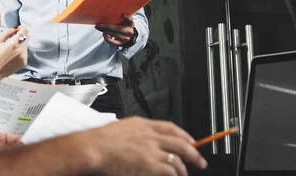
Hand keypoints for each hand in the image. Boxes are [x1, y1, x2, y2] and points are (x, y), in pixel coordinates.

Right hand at [0, 27, 27, 80]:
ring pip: (26, 45)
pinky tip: (12, 55)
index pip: (24, 31)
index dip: (22, 28)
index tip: (19, 28)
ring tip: (11, 48)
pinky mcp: (24, 62)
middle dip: (22, 35)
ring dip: (21, 43)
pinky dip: (21, 51)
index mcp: (13, 44)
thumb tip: (14, 29)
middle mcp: (20, 50)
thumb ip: (7, 32)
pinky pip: (25, 53)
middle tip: (15, 36)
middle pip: (27, 37)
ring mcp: (23, 57)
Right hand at [90, 117, 207, 175]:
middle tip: (200, 161)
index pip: (171, 128)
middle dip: (194, 154)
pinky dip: (173, 174)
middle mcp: (151, 135)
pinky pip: (169, 170)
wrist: (95, 147)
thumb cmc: (103, 139)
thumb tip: (149, 137)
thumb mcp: (124, 126)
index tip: (191, 141)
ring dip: (183, 169)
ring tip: (183, 174)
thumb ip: (139, 131)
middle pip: (181, 143)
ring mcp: (152, 150)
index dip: (184, 135)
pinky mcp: (150, 164)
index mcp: (144, 124)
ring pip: (177, 159)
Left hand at [95, 14, 134, 46]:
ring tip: (99, 28)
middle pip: (117, 29)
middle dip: (106, 26)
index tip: (123, 15)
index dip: (127, 17)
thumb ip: (121, 15)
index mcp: (130, 23)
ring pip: (113, 34)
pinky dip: (107, 39)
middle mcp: (128, 31)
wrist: (128, 34)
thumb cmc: (125, 24)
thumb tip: (111, 10)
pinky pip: (112, 42)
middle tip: (99, 24)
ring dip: (104, 31)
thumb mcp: (126, 19)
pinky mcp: (121, 43)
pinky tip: (104, 34)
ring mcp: (125, 38)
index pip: (130, 20)